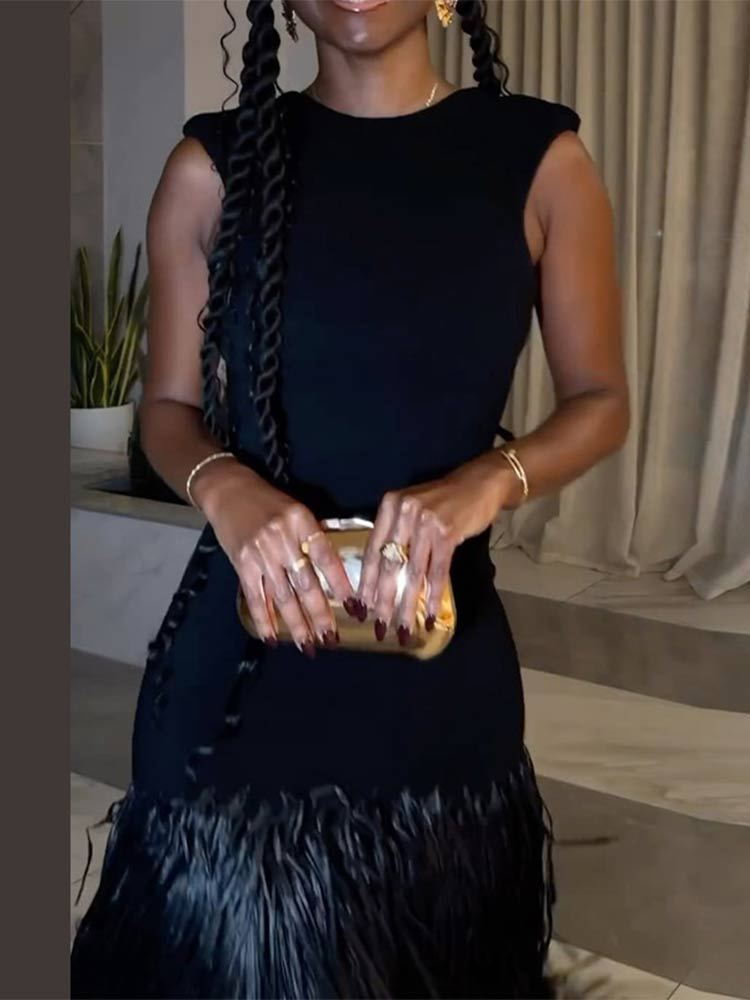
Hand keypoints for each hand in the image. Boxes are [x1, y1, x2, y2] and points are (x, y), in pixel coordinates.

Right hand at [194, 460, 356, 655]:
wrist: (228, 490)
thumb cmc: (267, 502)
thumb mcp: (296, 511)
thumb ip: (311, 538)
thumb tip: (331, 575)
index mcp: (301, 520)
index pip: (326, 557)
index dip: (340, 583)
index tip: (353, 606)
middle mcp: (282, 537)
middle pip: (306, 583)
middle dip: (320, 614)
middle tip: (331, 639)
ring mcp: (260, 552)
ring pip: (283, 596)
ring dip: (296, 624)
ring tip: (308, 645)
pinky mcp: (241, 563)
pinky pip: (255, 597)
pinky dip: (264, 619)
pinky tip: (273, 638)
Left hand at [356, 454, 521, 644]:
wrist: (480, 483)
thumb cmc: (445, 500)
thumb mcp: (412, 509)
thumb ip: (396, 534)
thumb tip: (382, 575)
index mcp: (389, 506)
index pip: (373, 550)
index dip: (367, 582)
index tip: (362, 607)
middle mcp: (404, 512)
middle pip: (389, 564)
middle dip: (383, 600)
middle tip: (379, 626)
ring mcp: (426, 521)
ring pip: (412, 572)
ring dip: (407, 604)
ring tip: (404, 628)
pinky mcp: (447, 532)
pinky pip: (437, 571)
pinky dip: (432, 595)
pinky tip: (429, 613)